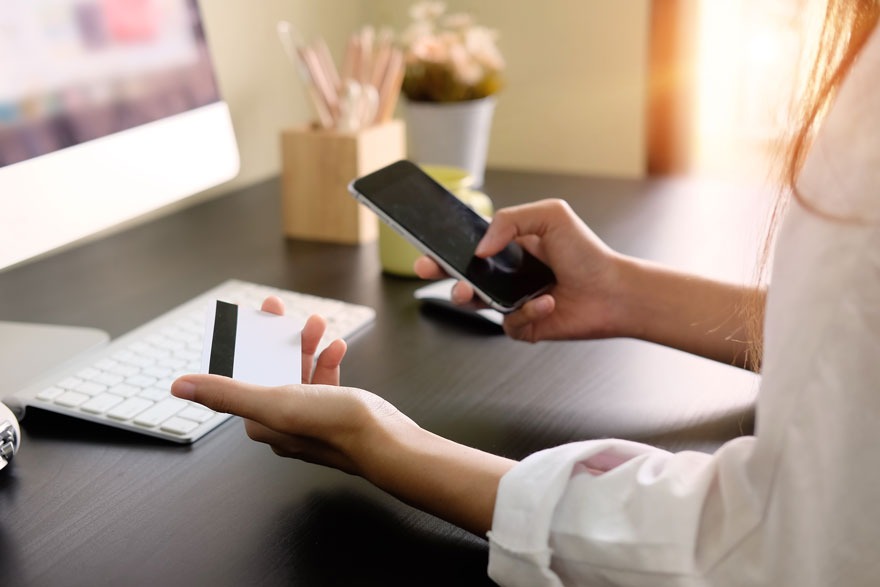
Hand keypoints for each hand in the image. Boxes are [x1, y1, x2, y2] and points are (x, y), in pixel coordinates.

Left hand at [172, 296, 409, 473]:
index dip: (244, 343)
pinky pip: (326, 380)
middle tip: (279, 308)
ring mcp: (311, 416)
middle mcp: (283, 421)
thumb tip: (180, 386)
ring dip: (307, 345)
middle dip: (277, 338)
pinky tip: (337, 349)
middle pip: (271, 369)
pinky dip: (329, 361)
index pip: (242, 375)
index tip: (248, 317)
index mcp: (262, 420)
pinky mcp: (336, 411)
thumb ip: (228, 392)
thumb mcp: (277, 401)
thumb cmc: (336, 427)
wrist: (386, 442)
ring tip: (318, 325)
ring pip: (300, 371)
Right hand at [415, 199, 624, 342]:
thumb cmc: (588, 253)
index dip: (445, 249)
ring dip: (469, 295)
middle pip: (461, 276)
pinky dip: (525, 312)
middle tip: (429, 271)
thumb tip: (480, 247)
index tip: (428, 249)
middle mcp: (507, 275)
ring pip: (476, 302)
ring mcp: (513, 301)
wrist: (613, 291)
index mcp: (508, 247)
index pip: (468, 247)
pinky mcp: (524, 325)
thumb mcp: (550, 216)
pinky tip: (546, 301)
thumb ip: (510, 220)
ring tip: (469, 291)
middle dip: (440, 274)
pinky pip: (507, 323)